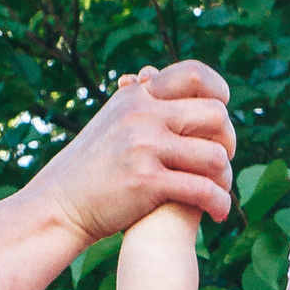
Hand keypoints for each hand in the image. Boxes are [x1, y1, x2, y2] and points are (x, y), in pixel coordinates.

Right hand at [28, 59, 235, 249]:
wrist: (61, 205)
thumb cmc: (91, 168)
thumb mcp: (111, 122)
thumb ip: (137, 102)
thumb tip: (150, 76)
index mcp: (138, 97)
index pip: (194, 74)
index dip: (219, 92)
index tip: (222, 116)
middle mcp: (142, 115)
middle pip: (215, 114)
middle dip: (229, 141)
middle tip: (223, 163)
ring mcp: (145, 148)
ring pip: (215, 156)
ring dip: (226, 179)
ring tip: (221, 192)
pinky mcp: (147, 182)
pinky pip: (202, 190)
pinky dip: (219, 204)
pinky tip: (219, 215)